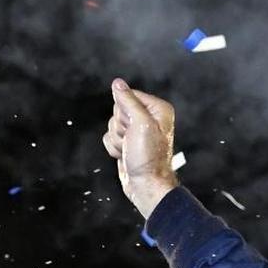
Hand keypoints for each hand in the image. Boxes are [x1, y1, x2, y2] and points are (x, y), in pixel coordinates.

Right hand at [102, 78, 178, 218]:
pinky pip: (109, 137)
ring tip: (130, 149)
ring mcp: (138, 131)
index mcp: (158, 109)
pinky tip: (125, 155)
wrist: (145, 184)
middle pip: (118, 110)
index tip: (135, 127)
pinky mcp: (128, 142)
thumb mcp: (140, 124)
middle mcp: (149, 118)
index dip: (125, 112)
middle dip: (120, 127)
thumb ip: (128, 101)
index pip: (128, 95)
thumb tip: (117, 83)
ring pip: (111, 125)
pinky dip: (114, 147)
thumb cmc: (148, 156)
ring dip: (117, 139)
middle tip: (133, 140)